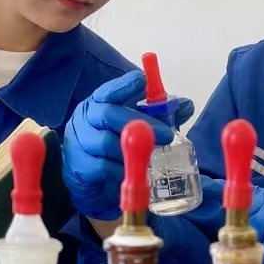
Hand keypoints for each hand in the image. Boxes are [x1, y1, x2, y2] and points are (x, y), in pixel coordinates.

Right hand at [63, 71, 193, 221]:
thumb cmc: (116, 148)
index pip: (109, 90)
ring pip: (106, 143)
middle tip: (167, 135)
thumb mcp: (140, 128)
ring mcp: (78, 142)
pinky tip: (130, 172)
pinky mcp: (79, 167)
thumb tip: (185, 105)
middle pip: (108, 114)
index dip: (125, 85)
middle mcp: (85, 118)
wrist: (94, 183)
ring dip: (132, 152)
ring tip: (148, 158)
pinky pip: (104, 167)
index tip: (143, 81)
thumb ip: (160, 116)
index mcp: (98, 103)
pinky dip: (122, 170)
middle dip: (140, 123)